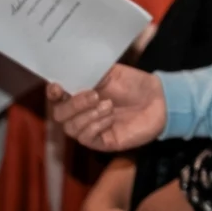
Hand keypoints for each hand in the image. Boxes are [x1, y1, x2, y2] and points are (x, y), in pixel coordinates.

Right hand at [49, 65, 165, 150]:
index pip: (57, 97)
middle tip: (95, 95)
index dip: (52, 93)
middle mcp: (81, 112)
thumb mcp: (111, 73)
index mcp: (80, 94)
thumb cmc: (134, 84)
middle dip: (74, 104)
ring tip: (109, 105)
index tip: (57, 87)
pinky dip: (95, 126)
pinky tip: (110, 118)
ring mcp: (90, 128)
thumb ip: (89, 73)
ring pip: (70, 128)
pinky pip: (86, 138)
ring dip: (88, 115)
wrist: (159, 100)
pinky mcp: (101, 142)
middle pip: (59, 115)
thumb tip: (70, 68)